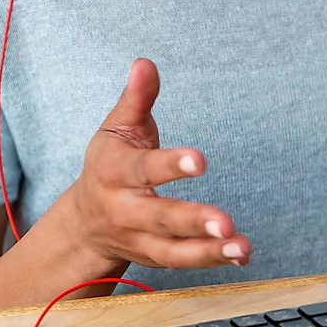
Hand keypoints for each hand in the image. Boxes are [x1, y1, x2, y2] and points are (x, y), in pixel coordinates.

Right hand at [64, 58, 250, 271]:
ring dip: (209, 251)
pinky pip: (183, 263)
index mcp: (114, 172)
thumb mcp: (118, 126)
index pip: (144, 169)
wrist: (84, 221)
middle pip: (159, 219)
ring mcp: (139, 240)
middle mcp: (125, 211)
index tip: (200, 160)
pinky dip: (212, 261)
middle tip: (226, 222)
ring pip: (173, 251)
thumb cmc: (110, 162)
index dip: (171, 165)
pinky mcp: (154, 258)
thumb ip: (137, 97)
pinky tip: (241, 253)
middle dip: (193, 221)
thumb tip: (144, 63)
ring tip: (241, 245)